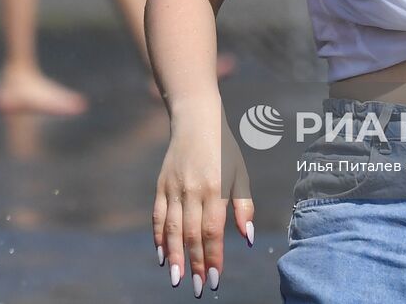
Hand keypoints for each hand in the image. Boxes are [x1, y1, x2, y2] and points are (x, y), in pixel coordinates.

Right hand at [153, 111, 254, 295]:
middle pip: (192, 234)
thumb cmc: (224, 149)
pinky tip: (162, 255)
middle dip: (194, 263)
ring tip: (176, 280)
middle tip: (196, 287)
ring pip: (171, 228)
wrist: (195, 119)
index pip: (213, 230)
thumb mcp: (240, 173)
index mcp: (215, 188)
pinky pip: (157, 215)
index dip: (213, 256)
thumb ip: (244, 207)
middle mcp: (192, 189)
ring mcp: (174, 187)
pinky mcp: (161, 185)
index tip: (214, 279)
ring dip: (174, 256)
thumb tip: (247, 238)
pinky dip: (158, 237)